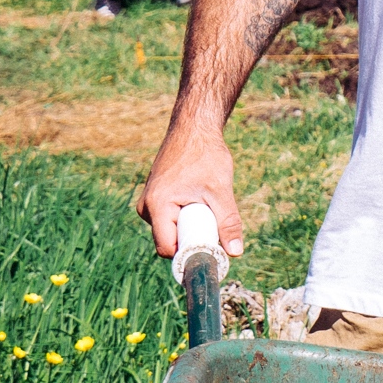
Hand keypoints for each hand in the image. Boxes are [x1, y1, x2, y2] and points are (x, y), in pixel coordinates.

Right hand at [138, 125, 245, 260]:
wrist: (194, 128)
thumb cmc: (206, 155)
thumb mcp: (220, 191)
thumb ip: (228, 222)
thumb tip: (236, 252)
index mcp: (156, 207)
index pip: (167, 248)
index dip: (189, 255)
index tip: (211, 254)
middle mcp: (146, 207)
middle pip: (170, 240)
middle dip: (193, 239)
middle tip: (216, 228)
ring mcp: (149, 202)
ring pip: (171, 229)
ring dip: (191, 226)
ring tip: (208, 205)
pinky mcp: (155, 197)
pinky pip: (170, 218)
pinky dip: (187, 216)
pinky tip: (200, 201)